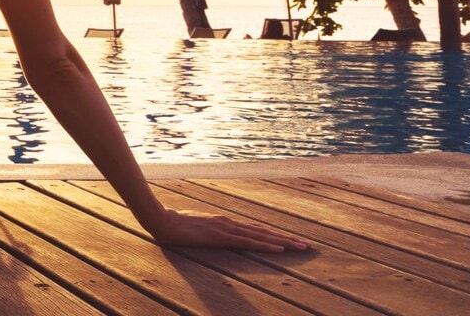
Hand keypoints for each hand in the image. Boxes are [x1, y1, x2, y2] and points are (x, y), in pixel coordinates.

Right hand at [146, 208, 309, 252]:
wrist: (161, 220)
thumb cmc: (174, 224)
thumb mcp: (194, 228)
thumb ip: (205, 231)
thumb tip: (210, 235)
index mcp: (224, 223)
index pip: (255, 231)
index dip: (274, 236)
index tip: (291, 241)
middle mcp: (229, 223)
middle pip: (264, 232)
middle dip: (288, 239)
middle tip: (308, 245)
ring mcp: (227, 229)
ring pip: (261, 236)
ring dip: (284, 242)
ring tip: (302, 247)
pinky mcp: (221, 236)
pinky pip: (248, 242)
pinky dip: (265, 244)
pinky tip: (279, 248)